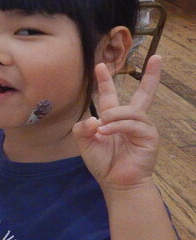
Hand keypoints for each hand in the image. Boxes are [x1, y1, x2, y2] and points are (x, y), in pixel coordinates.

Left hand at [73, 56, 160, 191]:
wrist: (116, 182)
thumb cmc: (103, 162)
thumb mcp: (85, 143)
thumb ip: (83, 128)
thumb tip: (94, 118)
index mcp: (114, 118)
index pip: (111, 94)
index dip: (106, 80)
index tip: (100, 65)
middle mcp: (131, 119)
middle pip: (144, 93)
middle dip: (151, 76)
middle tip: (157, 58)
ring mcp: (143, 127)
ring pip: (130, 110)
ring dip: (113, 116)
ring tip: (102, 128)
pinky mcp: (149, 136)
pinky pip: (133, 124)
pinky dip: (118, 126)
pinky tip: (107, 132)